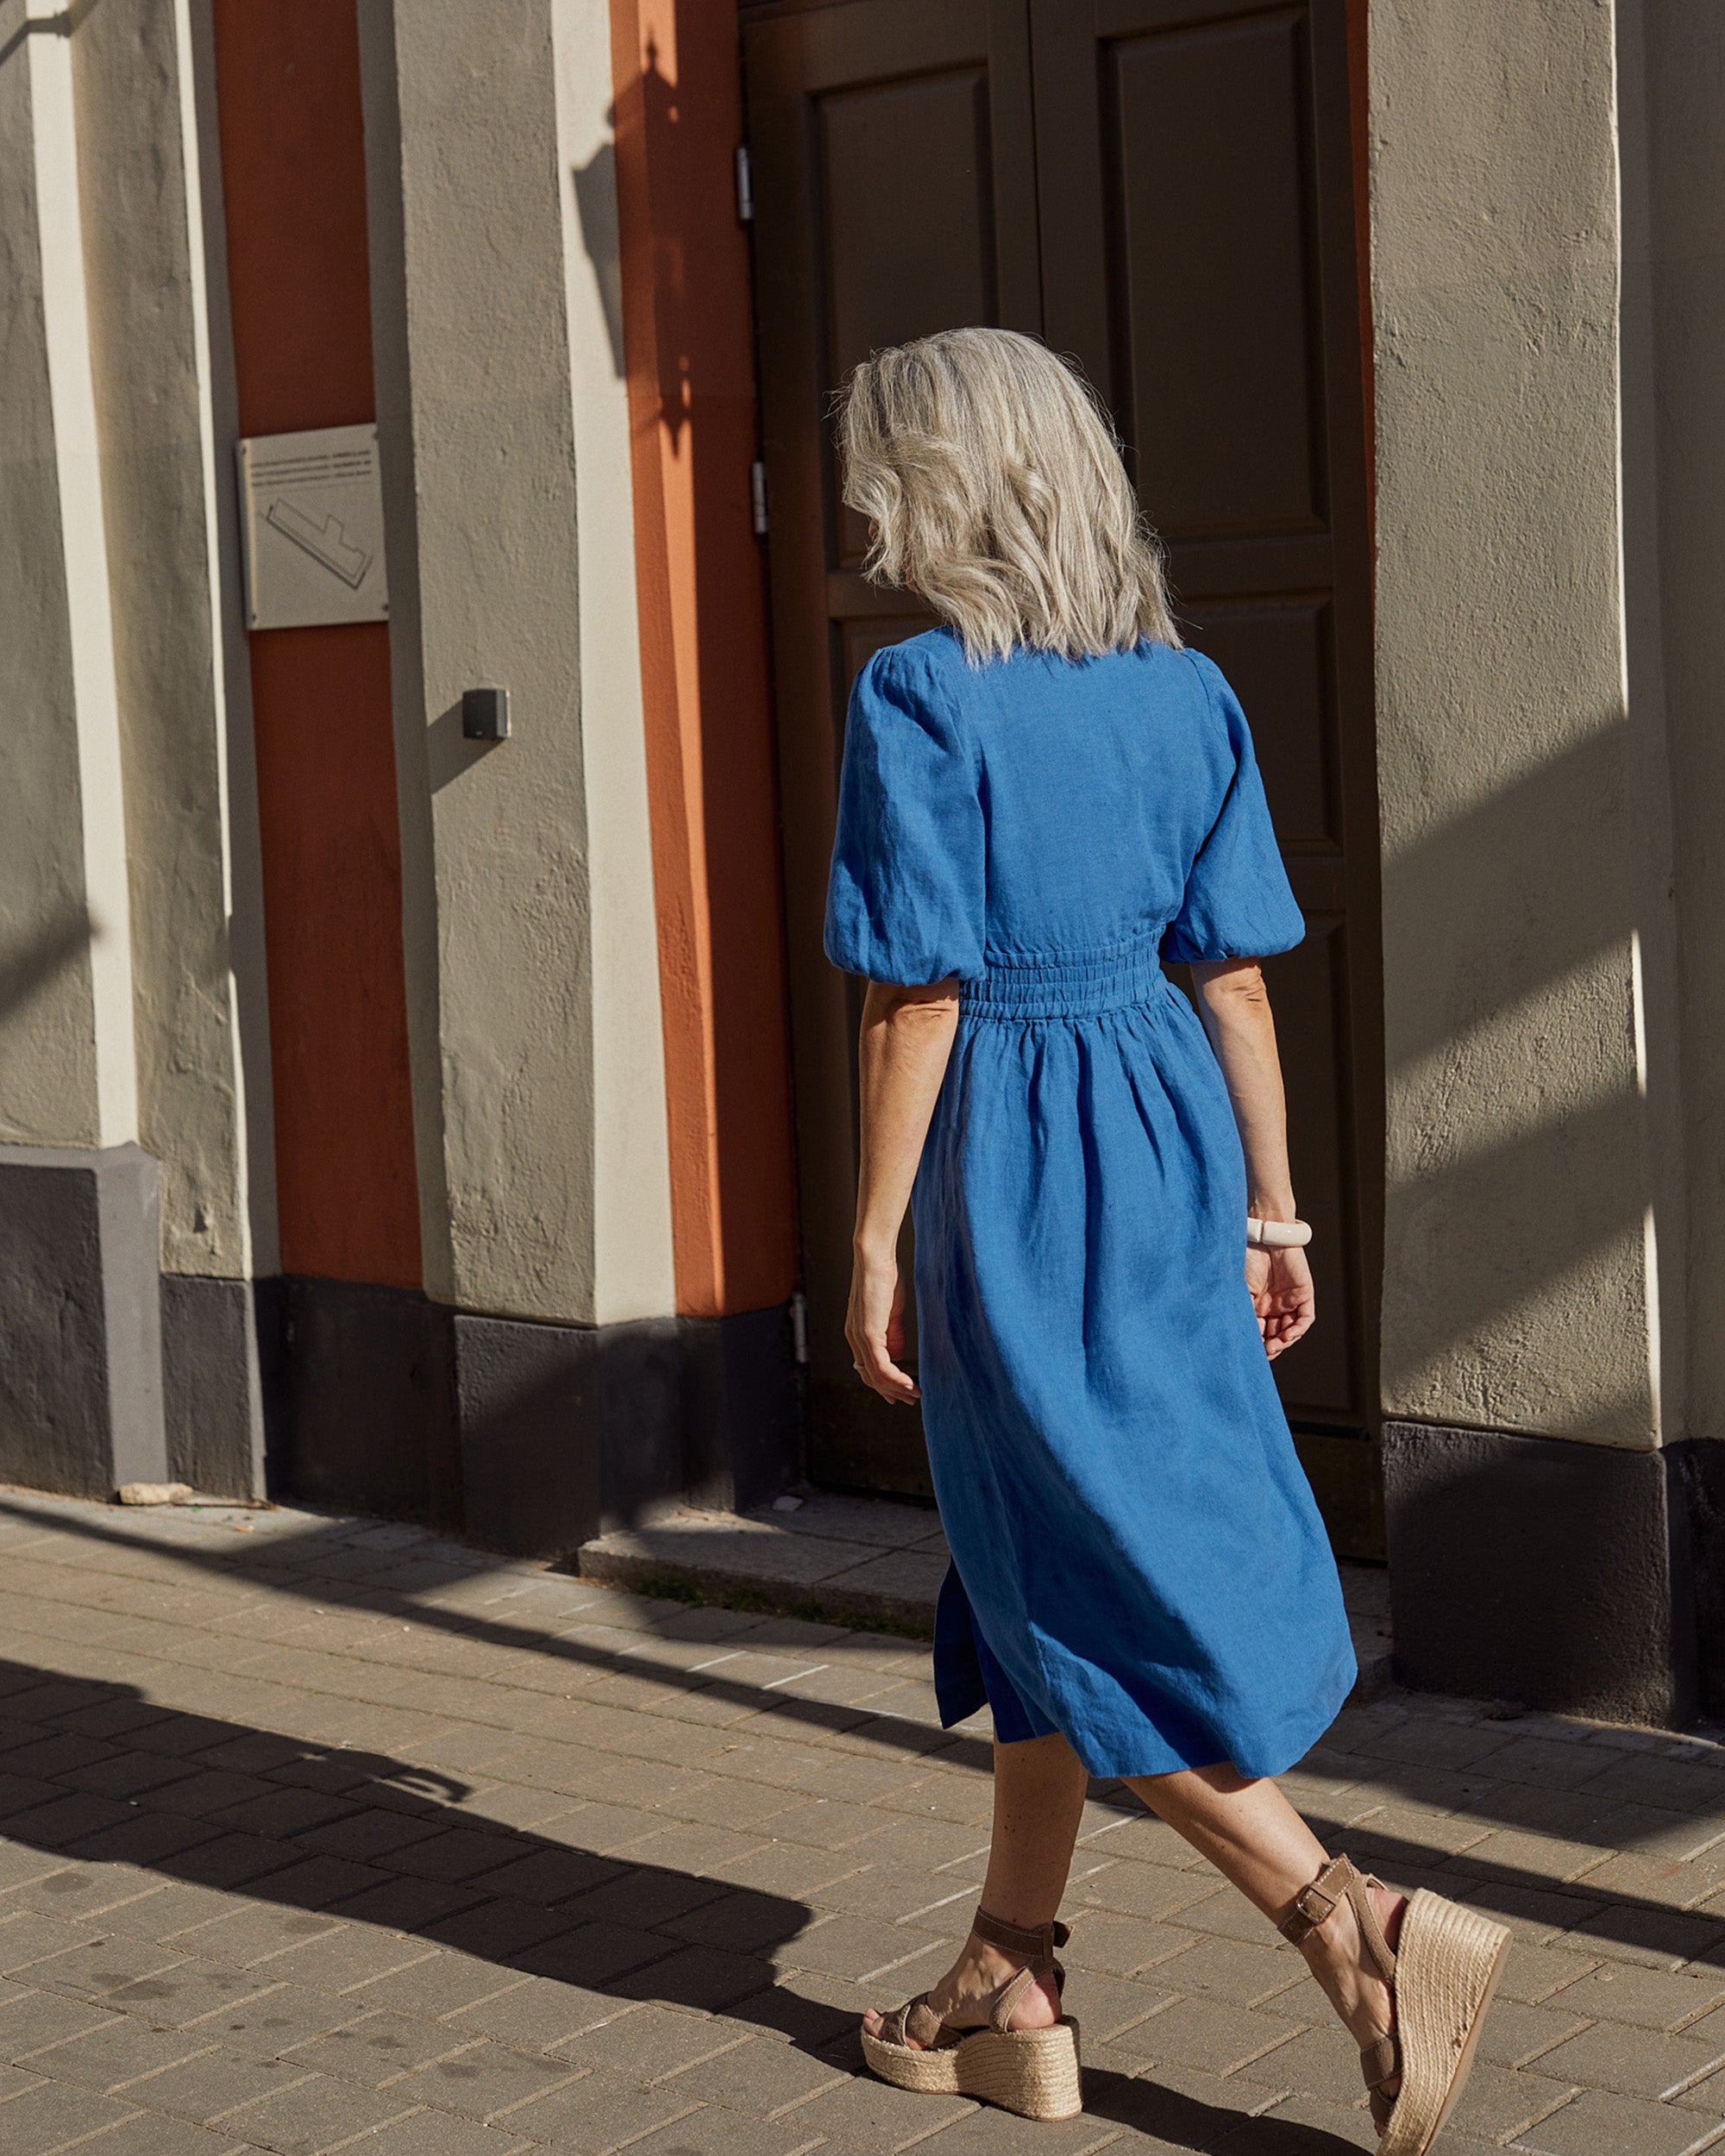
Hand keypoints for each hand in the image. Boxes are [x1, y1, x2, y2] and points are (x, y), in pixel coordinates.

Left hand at [846, 1247, 920, 1403]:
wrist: (875, 1259)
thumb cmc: (884, 1278)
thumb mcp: (891, 1312)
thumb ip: (893, 1334)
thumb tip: (897, 1355)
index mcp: (857, 1334)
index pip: (868, 1369)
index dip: (885, 1384)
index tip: (903, 1392)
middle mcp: (854, 1339)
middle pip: (870, 1377)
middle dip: (892, 1392)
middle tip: (912, 1399)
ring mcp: (859, 1338)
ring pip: (875, 1376)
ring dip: (897, 1389)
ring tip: (915, 1394)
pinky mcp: (868, 1333)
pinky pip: (880, 1365)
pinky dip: (895, 1379)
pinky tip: (908, 1384)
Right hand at [1245, 1243, 1314, 1359]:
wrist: (1265, 1236)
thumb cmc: (1247, 1258)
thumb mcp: (1241, 1290)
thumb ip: (1243, 1313)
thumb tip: (1239, 1337)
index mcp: (1256, 1305)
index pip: (1259, 1332)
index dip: (1257, 1344)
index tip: (1252, 1353)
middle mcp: (1273, 1305)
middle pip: (1275, 1335)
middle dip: (1271, 1347)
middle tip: (1265, 1352)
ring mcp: (1289, 1301)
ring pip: (1290, 1330)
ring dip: (1284, 1341)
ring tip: (1274, 1346)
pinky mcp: (1304, 1295)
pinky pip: (1305, 1319)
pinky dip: (1297, 1330)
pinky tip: (1287, 1335)